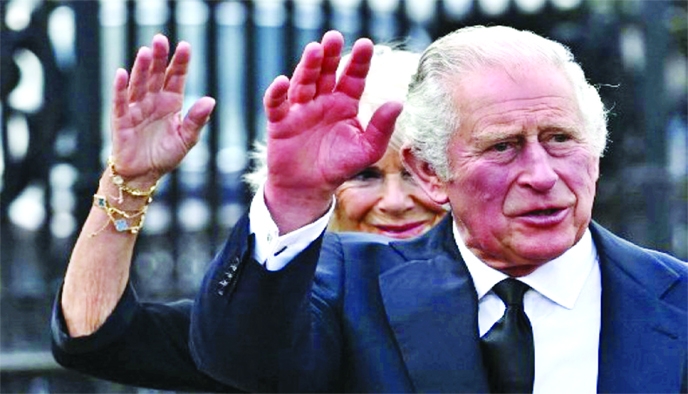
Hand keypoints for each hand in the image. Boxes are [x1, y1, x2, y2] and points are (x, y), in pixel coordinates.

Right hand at [109, 34, 215, 183]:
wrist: (144, 175)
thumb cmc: (165, 155)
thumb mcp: (187, 139)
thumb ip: (197, 120)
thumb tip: (211, 101)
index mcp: (171, 103)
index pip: (176, 77)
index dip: (180, 62)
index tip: (185, 46)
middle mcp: (153, 101)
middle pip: (156, 75)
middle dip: (159, 58)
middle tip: (161, 39)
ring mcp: (136, 108)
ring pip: (139, 83)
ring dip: (141, 68)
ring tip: (146, 52)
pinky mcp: (122, 119)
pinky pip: (120, 101)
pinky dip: (120, 88)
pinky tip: (121, 73)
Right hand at [263, 31, 402, 231]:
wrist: (309, 188)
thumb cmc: (339, 166)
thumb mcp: (367, 150)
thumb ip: (381, 128)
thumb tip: (397, 103)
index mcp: (345, 103)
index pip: (353, 77)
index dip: (359, 61)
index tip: (366, 44)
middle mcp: (322, 101)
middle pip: (326, 72)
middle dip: (330, 55)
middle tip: (334, 37)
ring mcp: (300, 109)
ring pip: (303, 82)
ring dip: (308, 66)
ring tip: (314, 49)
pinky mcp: (280, 122)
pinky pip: (276, 104)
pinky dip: (277, 93)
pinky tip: (282, 82)